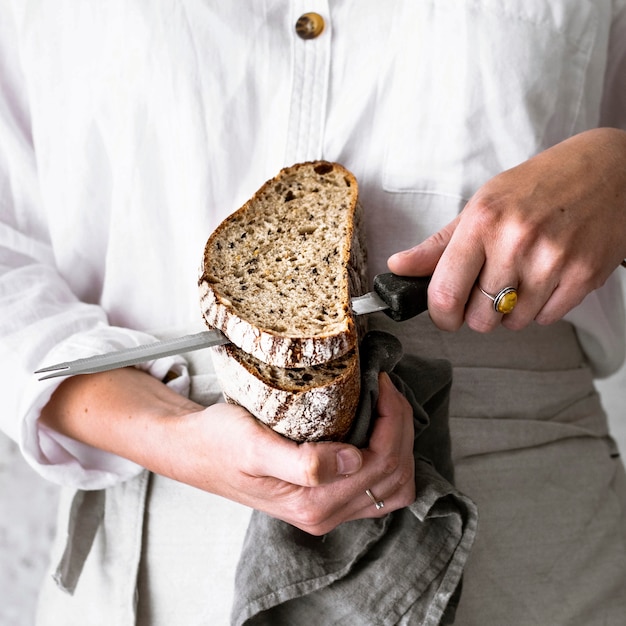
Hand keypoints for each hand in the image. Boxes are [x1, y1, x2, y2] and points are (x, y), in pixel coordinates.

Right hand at [41, 367, 414, 535]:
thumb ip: (303, 463)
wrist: (194, 451)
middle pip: (396, 475)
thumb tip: (352, 460)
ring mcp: (328, 507)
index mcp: (315, 504)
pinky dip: (387, 453)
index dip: (394, 420)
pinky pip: (376, 484)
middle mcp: (327, 512)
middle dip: (402, 427)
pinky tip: (375, 426)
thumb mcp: (254, 447)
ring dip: (399, 441)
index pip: (382, 463)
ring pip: (393, 484)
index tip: (382, 382)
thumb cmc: (218, 444)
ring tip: (386, 404)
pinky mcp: (325, 496)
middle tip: (387, 387)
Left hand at [388, 128, 625, 332]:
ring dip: (510, 310)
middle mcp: (516, 242)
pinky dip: (540, 308)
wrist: (609, 170)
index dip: (440, 315)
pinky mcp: (583, 276)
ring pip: (513, 322)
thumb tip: (398, 266)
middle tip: (488, 288)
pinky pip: (546, 319)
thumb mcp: (481, 206)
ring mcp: (552, 260)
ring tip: (520, 276)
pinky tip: (545, 278)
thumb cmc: (538, 187)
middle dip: (478, 312)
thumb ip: (437, 245)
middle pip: (479, 318)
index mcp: (482, 222)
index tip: (444, 315)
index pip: (444, 293)